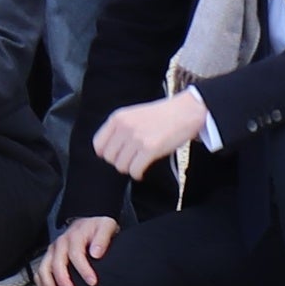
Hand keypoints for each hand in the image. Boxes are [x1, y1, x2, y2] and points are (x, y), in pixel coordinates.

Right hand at [33, 214, 117, 285]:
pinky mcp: (48, 258)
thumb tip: (96, 252)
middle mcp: (60, 244)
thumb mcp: (106, 226)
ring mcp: (52, 251)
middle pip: (57, 263)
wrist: (87, 224)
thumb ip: (103, 238)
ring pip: (44, 269)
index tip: (92, 282)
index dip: (83, 269)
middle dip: (62, 281)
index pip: (76, 253)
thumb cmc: (96, 228)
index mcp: (74, 236)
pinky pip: (39, 273)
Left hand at [91, 86, 210, 179]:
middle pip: (109, 157)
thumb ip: (119, 129)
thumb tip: (105, 152)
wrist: (186, 112)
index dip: (106, 153)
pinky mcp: (150, 149)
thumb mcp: (134, 114)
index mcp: (118, 118)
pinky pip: (134, 170)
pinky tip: (142, 171)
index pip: (98, 144)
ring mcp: (137, 138)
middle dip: (119, 161)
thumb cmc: (162, 115)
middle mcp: (125, 127)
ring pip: (121, 166)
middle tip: (131, 160)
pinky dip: (138, 174)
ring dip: (129, 168)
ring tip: (138, 163)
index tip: (116, 156)